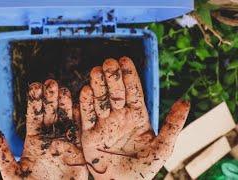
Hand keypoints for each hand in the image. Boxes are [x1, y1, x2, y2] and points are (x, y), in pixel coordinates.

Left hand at [0, 80, 88, 179]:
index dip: (35, 101)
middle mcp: (50, 140)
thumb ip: (3, 152)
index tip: (36, 85)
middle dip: (50, 98)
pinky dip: (79, 119)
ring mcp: (65, 144)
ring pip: (65, 120)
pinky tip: (79, 105)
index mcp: (33, 142)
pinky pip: (79, 132)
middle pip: (50, 114)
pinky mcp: (78, 151)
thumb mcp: (12, 173)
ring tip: (65, 89)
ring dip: (65, 104)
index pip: (34, 117)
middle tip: (51, 82)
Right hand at [79, 57, 189, 179]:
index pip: (133, 92)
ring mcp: (103, 124)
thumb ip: (173, 125)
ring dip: (97, 86)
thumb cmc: (143, 168)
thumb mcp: (163, 147)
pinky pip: (86, 117)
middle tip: (108, 63)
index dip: (129, 76)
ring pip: (99, 101)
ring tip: (95, 72)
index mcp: (137, 116)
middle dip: (111, 77)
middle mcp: (119, 116)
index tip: (124, 60)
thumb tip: (185, 101)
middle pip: (115, 93)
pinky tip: (84, 91)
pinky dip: (84, 105)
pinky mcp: (89, 134)